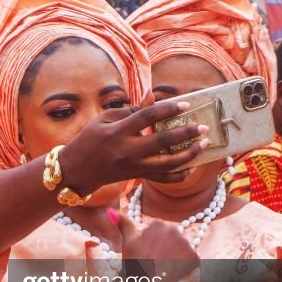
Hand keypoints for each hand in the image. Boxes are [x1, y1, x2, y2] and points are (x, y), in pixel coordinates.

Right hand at [59, 101, 206, 195]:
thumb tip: (151, 102)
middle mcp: (128, 150)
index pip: (147, 117)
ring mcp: (134, 166)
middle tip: (203, 126)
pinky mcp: (137, 176)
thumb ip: (128, 111)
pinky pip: (163, 178)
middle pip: (163, 141)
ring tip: (204, 144)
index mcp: (118, 132)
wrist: (77, 170)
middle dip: (186, 133)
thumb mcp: (103, 119)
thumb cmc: (89, 140)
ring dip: (189, 154)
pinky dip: (179, 175)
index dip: (167, 109)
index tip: (185, 104)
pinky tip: (191, 166)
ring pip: (168, 163)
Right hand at [116, 215, 198, 281]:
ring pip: (181, 248)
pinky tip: (173, 270)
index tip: (147, 253)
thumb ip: (124, 223)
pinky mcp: (194, 258)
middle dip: (165, 248)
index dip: (152, 243)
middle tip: (154, 261)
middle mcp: (175, 230)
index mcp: (159, 224)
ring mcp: (186, 244)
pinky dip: (184, 265)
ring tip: (163, 266)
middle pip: (172, 238)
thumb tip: (112, 210)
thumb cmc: (133, 263)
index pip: (160, 231)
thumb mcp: (127, 241)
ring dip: (175, 256)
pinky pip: (191, 259)